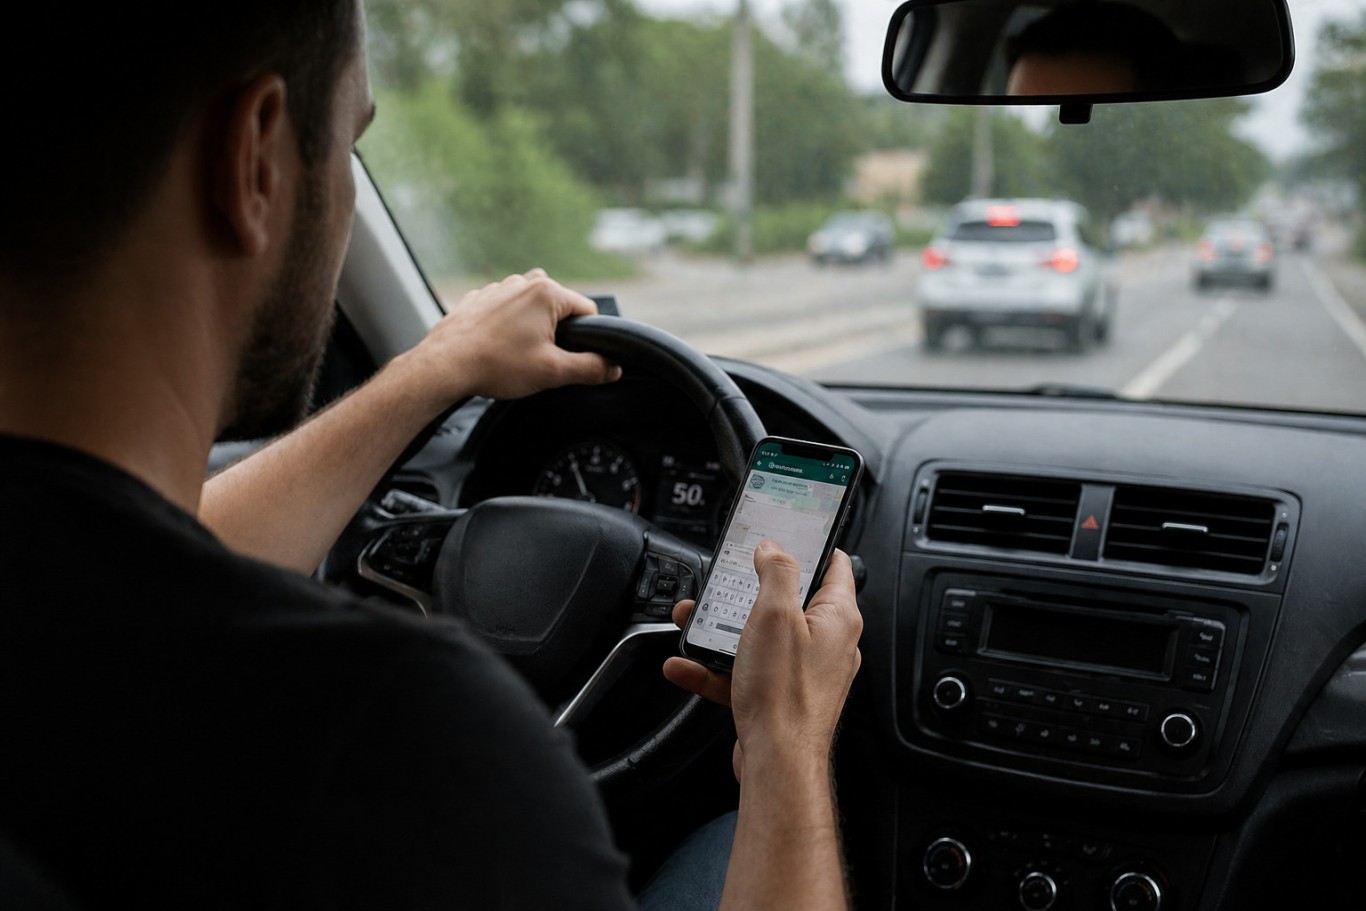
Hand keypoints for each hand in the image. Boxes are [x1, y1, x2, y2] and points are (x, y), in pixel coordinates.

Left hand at [396, 268, 620, 407]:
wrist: (444, 365)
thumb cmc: (496, 365)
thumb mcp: (552, 372)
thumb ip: (590, 368)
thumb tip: (613, 368)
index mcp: (547, 293)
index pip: (588, 311)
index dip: (587, 337)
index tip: (573, 357)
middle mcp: (524, 282)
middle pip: (559, 307)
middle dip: (557, 332)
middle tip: (541, 359)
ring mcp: (499, 287)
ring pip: (531, 307)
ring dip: (532, 327)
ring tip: (516, 354)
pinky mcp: (479, 298)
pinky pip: (505, 309)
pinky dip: (507, 326)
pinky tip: (497, 347)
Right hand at [663, 542, 862, 778]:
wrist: (777, 763)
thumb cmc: (785, 696)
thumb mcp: (775, 614)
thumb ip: (776, 572)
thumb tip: (773, 549)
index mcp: (838, 618)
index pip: (833, 565)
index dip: (809, 544)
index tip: (785, 531)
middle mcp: (828, 644)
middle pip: (788, 601)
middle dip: (748, 590)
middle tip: (725, 582)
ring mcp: (804, 673)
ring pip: (760, 637)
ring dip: (722, 629)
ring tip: (692, 621)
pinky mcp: (780, 697)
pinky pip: (745, 672)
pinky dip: (715, 667)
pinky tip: (686, 665)